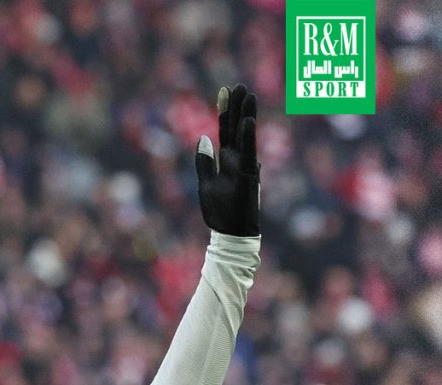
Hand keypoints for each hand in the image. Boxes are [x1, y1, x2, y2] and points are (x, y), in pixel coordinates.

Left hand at [195, 84, 259, 236]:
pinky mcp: (248, 176)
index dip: (225, 110)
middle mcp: (237, 159)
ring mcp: (244, 166)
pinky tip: (248, 120)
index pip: (225, 130)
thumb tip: (203, 137)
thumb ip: (204, 161)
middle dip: (237, 106)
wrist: (230, 233)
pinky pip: (248, 153)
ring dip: (246, 115)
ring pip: (244, 136)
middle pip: (236, 128)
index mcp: (226, 160)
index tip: (225, 90)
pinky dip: (248, 137)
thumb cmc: (219, 211)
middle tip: (239, 85)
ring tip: (248, 95)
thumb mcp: (205, 183)